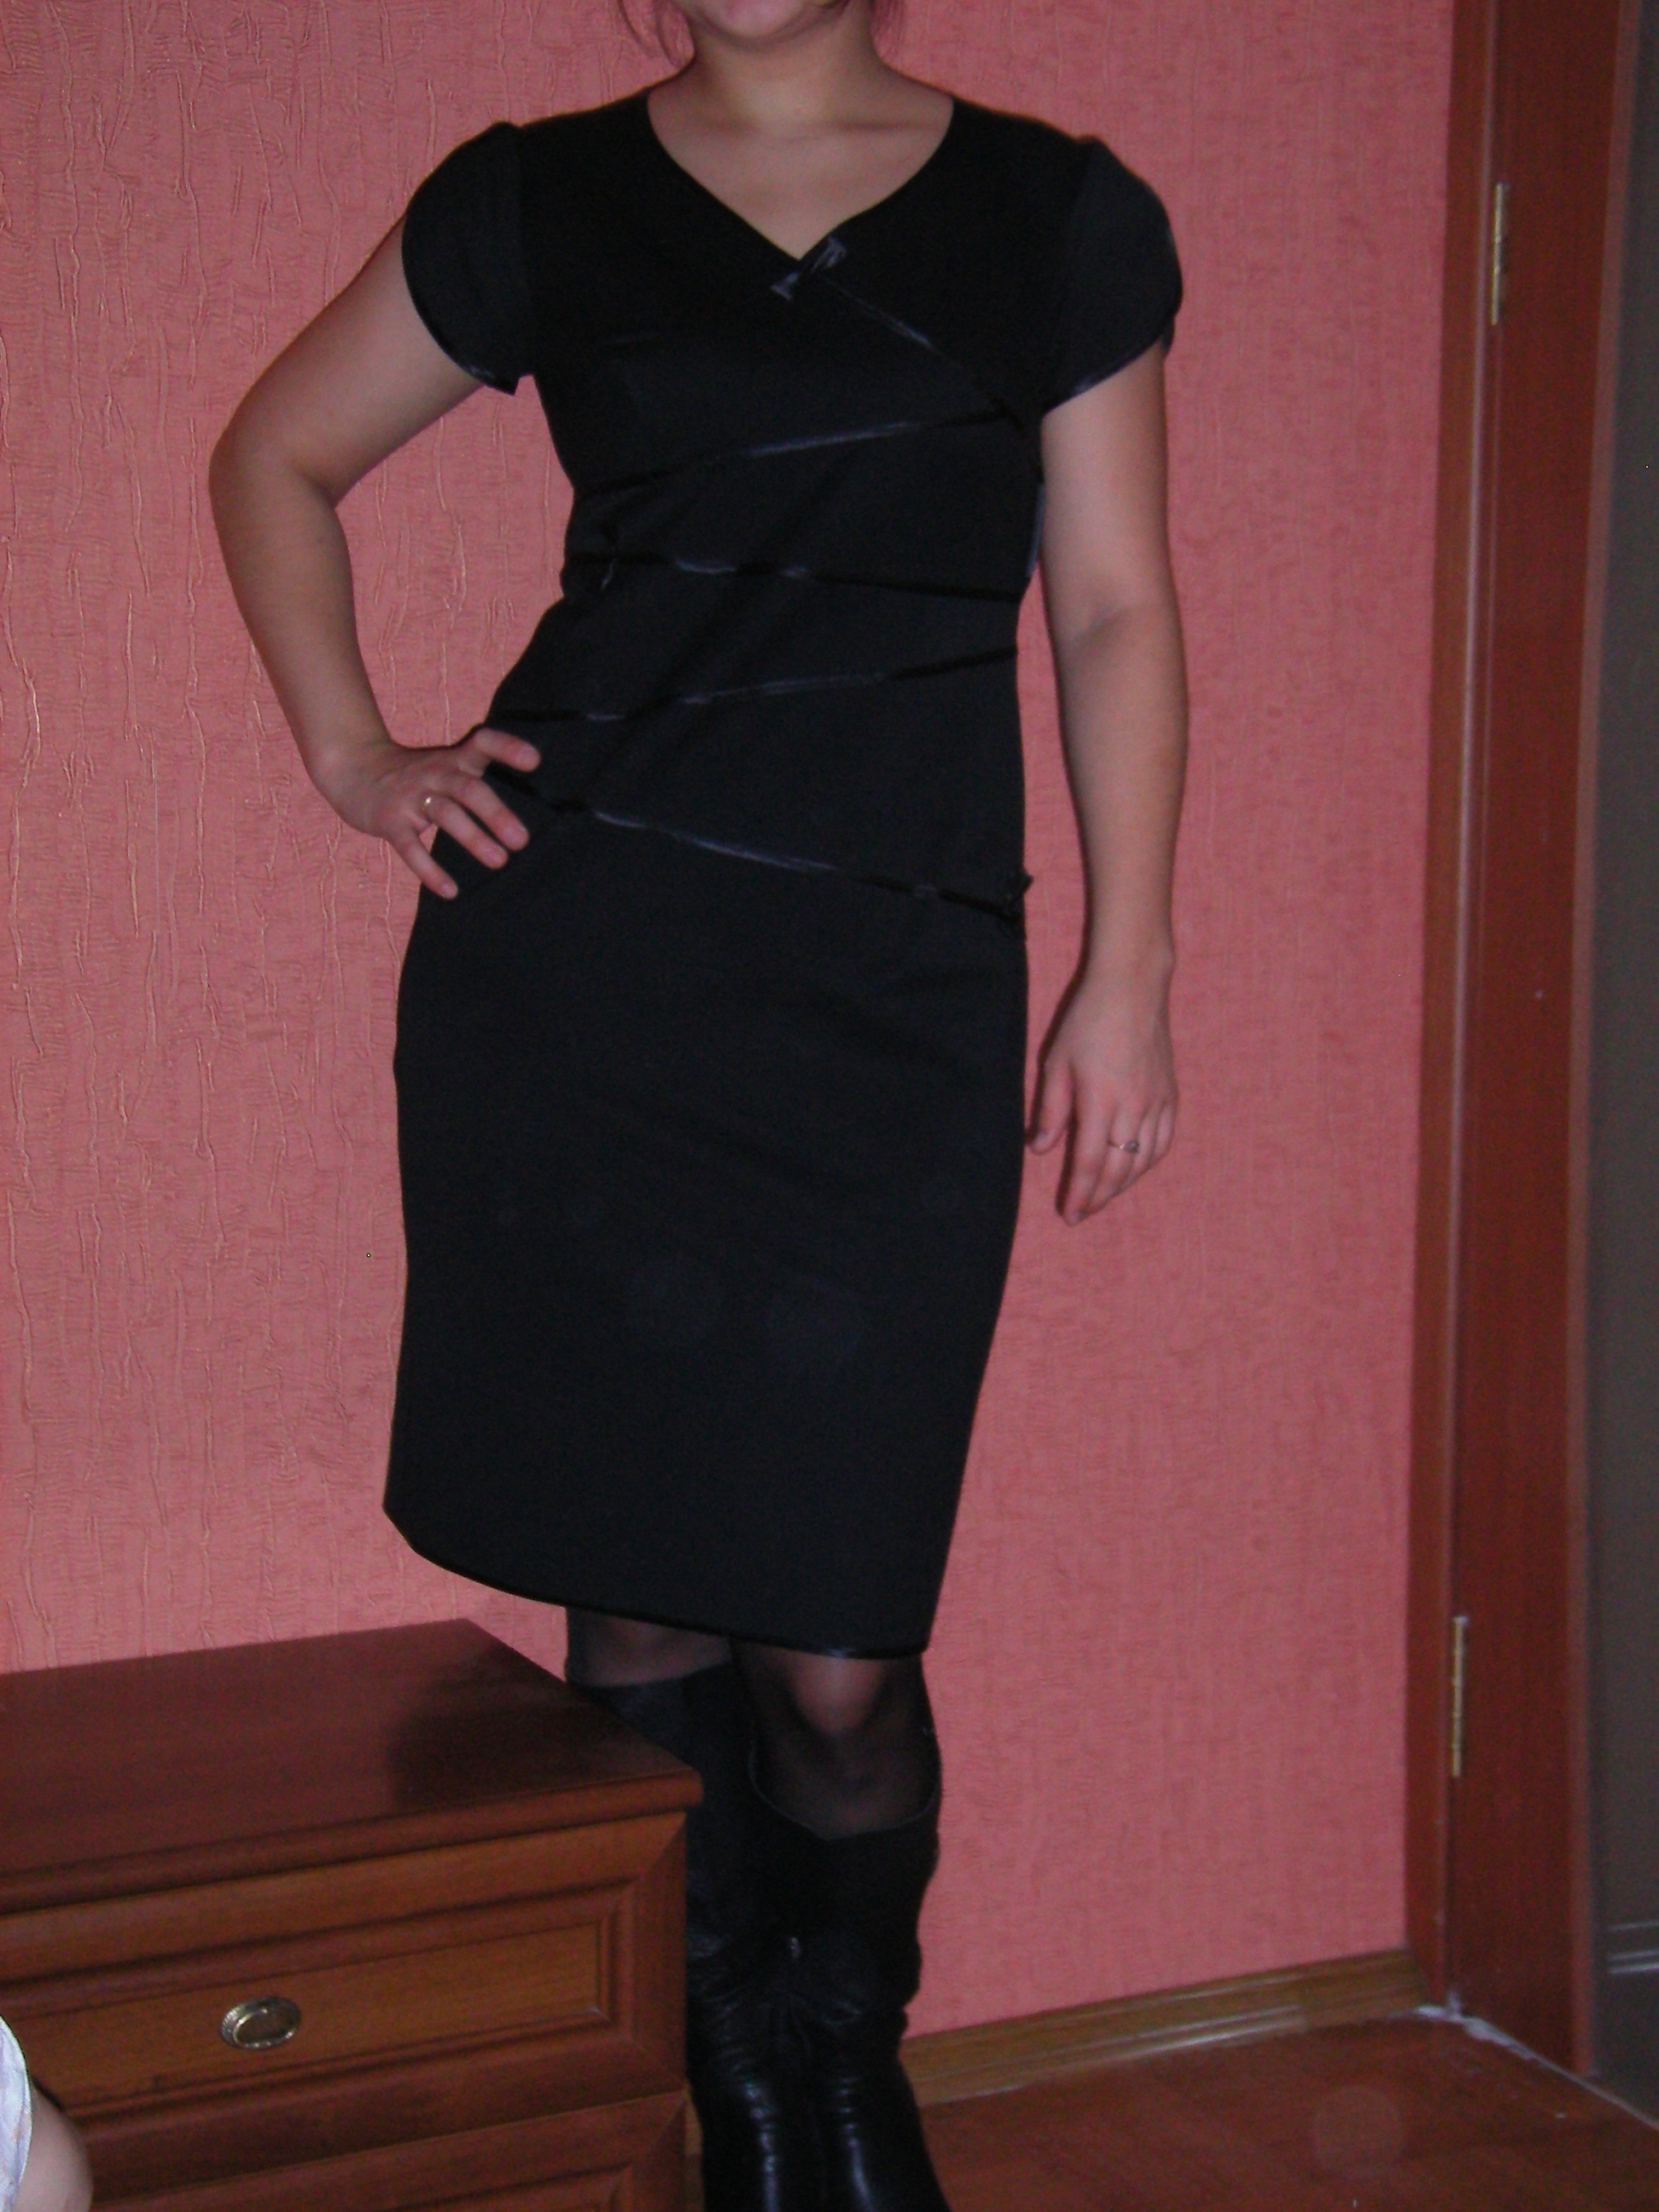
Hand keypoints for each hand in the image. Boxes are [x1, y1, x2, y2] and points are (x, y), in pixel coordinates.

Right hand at [313, 724, 541, 897]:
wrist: (353, 769)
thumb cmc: (415, 776)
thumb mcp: (445, 765)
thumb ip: (477, 777)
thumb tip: (521, 814)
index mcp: (452, 760)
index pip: (482, 743)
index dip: (507, 748)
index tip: (533, 761)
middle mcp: (434, 774)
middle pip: (467, 788)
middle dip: (495, 813)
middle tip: (522, 840)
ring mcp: (410, 797)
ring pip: (445, 815)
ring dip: (473, 838)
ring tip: (499, 861)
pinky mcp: (389, 821)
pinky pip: (411, 847)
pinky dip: (430, 870)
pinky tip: (451, 891)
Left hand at [1028, 966, 1177, 1222]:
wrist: (1133, 988)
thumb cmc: (1087, 1020)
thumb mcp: (1056, 1062)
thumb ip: (1050, 1110)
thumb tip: (1041, 1150)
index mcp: (1100, 1100)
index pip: (1090, 1162)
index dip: (1079, 1193)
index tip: (1068, 1214)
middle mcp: (1133, 1107)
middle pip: (1119, 1169)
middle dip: (1100, 1197)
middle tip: (1082, 1213)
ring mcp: (1156, 1102)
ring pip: (1144, 1161)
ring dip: (1123, 1185)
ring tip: (1104, 1196)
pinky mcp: (1170, 1095)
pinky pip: (1163, 1141)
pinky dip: (1148, 1163)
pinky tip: (1134, 1169)